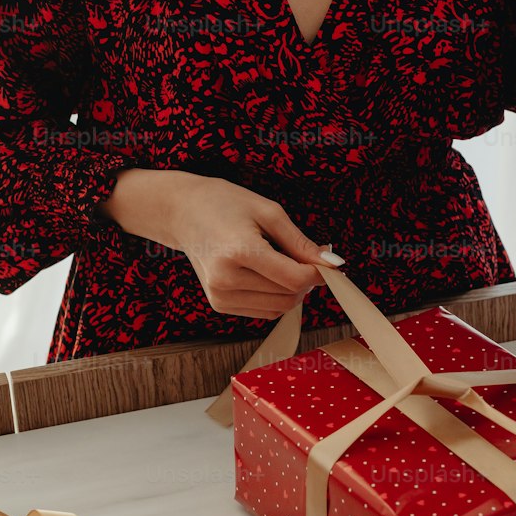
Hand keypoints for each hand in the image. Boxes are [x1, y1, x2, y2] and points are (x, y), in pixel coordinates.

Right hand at [165, 175, 342, 319]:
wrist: (182, 212)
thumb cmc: (225, 204)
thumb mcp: (269, 212)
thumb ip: (300, 243)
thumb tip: (332, 265)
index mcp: (238, 251)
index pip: (293, 279)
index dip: (318, 274)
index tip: (327, 263)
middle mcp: (225, 279)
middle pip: (288, 296)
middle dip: (305, 281)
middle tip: (304, 258)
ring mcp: (220, 295)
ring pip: (279, 308)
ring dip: (291, 291)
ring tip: (280, 262)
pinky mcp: (219, 304)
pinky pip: (264, 310)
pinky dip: (275, 297)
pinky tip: (266, 274)